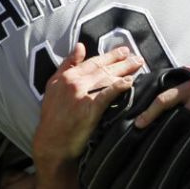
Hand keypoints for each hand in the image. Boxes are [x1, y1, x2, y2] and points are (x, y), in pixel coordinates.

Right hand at [33, 43, 143, 184]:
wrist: (52, 142)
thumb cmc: (52, 116)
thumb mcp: (53, 85)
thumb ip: (67, 64)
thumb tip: (80, 46)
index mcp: (67, 76)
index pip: (93, 61)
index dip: (110, 55)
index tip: (124, 51)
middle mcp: (75, 82)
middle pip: (103, 68)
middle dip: (122, 61)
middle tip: (137, 57)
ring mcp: (82, 95)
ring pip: (107, 78)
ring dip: (125, 70)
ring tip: (138, 66)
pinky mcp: (89, 109)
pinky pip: (107, 94)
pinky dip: (119, 87)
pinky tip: (129, 83)